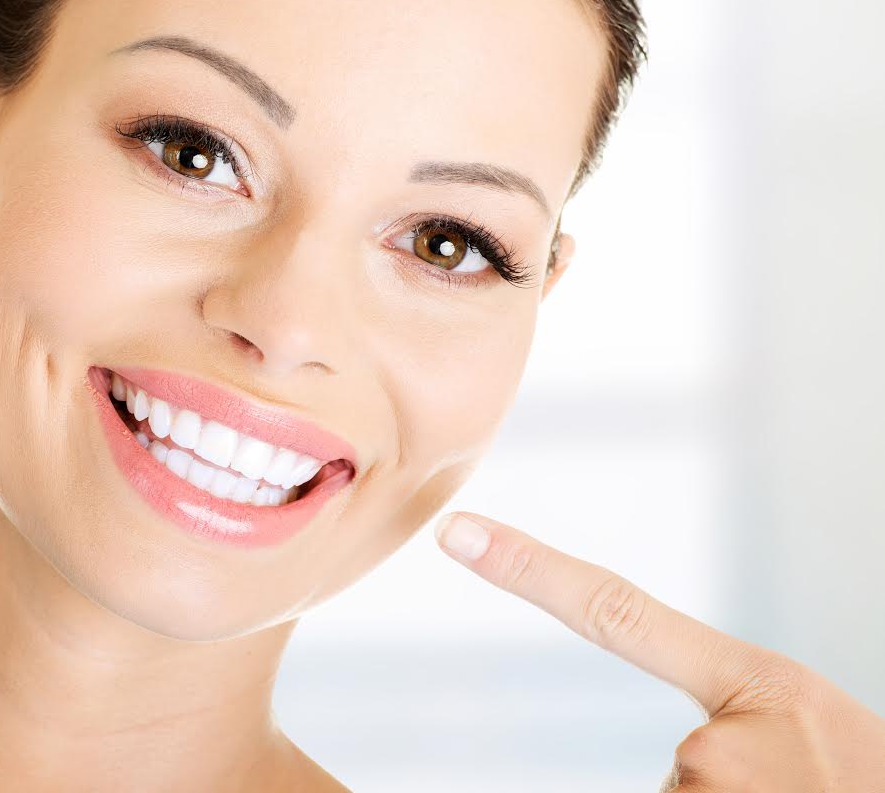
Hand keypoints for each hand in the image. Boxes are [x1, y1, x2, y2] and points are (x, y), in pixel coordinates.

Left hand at [433, 511, 884, 790]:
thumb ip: (738, 727)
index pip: (618, 614)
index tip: (455, 531)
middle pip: (677, 768)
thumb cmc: (870, 784)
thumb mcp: (815, 737)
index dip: (531, 571)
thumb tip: (682, 759)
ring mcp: (706, 791)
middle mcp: (718, 743)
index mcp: (760, 686)